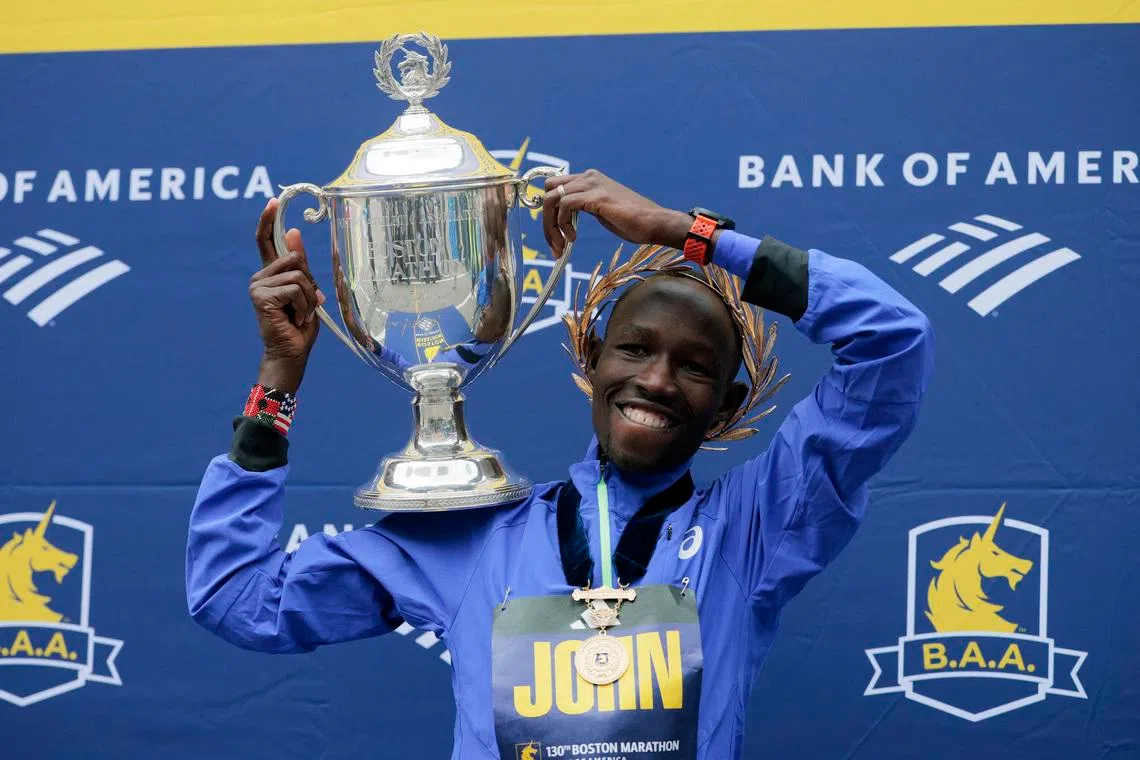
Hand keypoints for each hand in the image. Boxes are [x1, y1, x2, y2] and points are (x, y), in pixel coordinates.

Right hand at [251, 199, 325, 392]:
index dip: (269, 220)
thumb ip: (300, 264)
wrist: (292, 352)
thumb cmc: (300, 324)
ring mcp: (258, 285)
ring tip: (300, 313)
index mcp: (271, 273)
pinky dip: (303, 305)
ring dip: (308, 298)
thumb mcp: (306, 290)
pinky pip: (295, 289)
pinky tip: (296, 318)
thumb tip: (293, 231)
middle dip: (309, 281)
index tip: (273, 201)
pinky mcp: (261, 296)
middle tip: (306, 303)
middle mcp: (260, 276)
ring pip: (298, 275)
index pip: (265, 240)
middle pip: (294, 258)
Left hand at [541, 169, 691, 256]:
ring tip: (562, 245)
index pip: (555, 187)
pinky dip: (563, 225)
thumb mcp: (602, 212)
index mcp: (590, 179)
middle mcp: (588, 177)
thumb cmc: (633, 223)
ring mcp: (591, 184)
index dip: (548, 212)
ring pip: (552, 199)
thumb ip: (584, 208)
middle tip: (554, 244)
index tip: (553, 236)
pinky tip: (573, 238)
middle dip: (545, 219)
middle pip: (548, 190)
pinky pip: (565, 206)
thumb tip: (565, 218)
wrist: (655, 223)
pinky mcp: (596, 196)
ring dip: (551, 226)